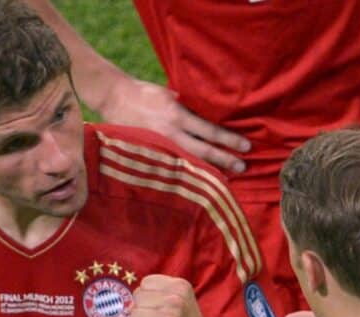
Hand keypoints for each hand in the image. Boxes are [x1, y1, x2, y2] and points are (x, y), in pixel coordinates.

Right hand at [100, 77, 250, 173]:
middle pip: (203, 151)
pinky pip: (173, 166)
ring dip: (210, 170)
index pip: (210, 130)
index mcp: (177, 114)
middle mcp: (170, 133)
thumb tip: (211, 114)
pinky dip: (188, 173)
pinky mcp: (151, 154)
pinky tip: (199, 180)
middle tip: (243, 167)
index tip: (246, 146)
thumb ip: (189, 106)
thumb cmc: (145, 92)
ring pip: (190, 163)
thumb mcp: (170, 93)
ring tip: (227, 178)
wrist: (114, 97)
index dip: (229, 140)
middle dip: (225, 160)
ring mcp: (159, 146)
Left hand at [132, 275, 221, 316]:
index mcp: (180, 287)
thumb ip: (162, 290)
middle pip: (138, 298)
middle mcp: (175, 300)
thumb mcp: (184, 297)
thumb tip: (134, 294)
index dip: (147, 294)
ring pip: (135, 314)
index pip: (145, 283)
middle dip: (143, 308)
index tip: (157, 304)